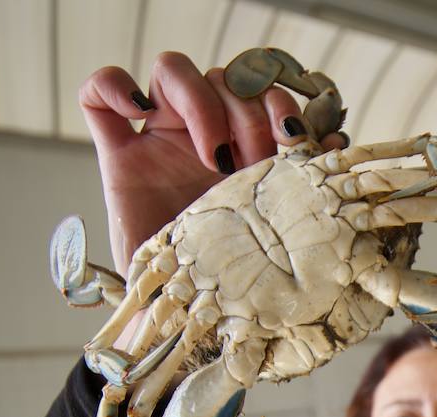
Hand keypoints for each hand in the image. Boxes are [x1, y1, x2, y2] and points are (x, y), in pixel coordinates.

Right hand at [79, 52, 347, 271]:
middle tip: (255, 162)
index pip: (260, 90)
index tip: (292, 142)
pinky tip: (137, 110)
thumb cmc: (235, 283)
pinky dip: (114, 85)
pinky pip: (98, 91)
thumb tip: (337, 144)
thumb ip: (299, 185)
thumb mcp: (275, 229)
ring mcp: (158, 143)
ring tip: (213, 156)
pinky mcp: (116, 156)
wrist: (187, 325)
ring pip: (173, 70)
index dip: (279, 102)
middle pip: (223, 78)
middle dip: (248, 111)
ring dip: (201, 100)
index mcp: (245, 153)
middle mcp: (202, 139)